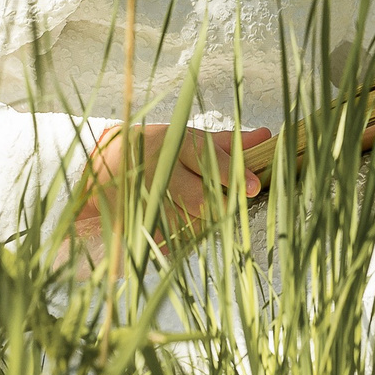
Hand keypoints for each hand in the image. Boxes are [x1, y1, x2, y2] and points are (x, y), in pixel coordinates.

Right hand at [73, 123, 269, 250]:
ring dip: (204, 222)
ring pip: (189, 222)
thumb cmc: (161, 150)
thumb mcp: (191, 140)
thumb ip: (227, 143)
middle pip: (200, 198)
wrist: (108, 165)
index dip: (233, 174)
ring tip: (200, 209)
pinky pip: (171, 237)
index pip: (208, 160)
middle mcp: (162, 172)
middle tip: (230, 205)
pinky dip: (183, 234)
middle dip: (221, 206)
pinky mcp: (139, 223)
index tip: (254, 186)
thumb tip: (265, 136)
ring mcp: (148, 200)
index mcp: (176, 146)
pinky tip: (182, 222)